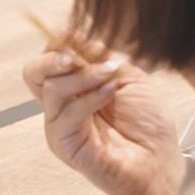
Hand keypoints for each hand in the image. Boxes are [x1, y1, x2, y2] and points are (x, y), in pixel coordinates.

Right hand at [22, 47, 182, 194]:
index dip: (57, 43)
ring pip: (51, 89)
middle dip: (54, 57)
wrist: (160, 161)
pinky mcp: (65, 145)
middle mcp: (61, 107)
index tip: (75, 33)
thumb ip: (100, 58)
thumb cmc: (147, 122)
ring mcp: (60, 127)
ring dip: (84, 75)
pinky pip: (67, 114)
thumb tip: (73, 34)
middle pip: (34, 73)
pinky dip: (89, 97)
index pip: (48, 61)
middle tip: (78, 55)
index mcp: (73, 89)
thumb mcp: (126, 77)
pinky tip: (109, 92)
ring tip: (111, 74)